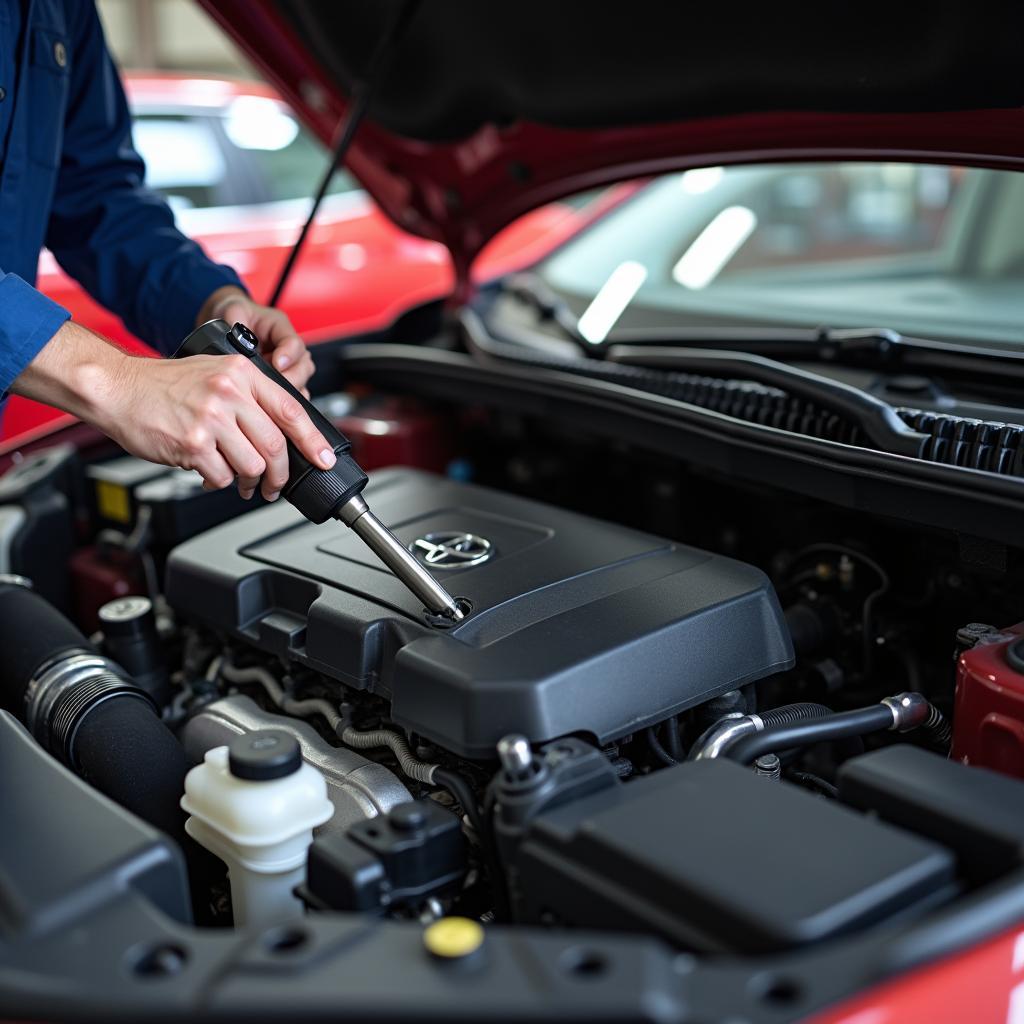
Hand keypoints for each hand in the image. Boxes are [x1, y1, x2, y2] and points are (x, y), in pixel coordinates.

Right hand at [109, 351, 334, 500]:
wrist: (118, 388)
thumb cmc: (164, 384)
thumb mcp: (216, 373)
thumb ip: (250, 397)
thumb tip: (283, 433)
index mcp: (242, 373)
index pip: (292, 409)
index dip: (313, 440)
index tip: (325, 459)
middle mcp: (229, 392)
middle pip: (275, 445)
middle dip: (280, 473)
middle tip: (276, 484)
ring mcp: (210, 419)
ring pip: (252, 465)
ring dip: (251, 481)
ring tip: (242, 482)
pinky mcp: (193, 444)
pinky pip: (221, 476)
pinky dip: (220, 482)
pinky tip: (211, 473)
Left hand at [198, 286, 314, 393]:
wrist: (232, 323)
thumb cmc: (235, 315)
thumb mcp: (233, 311)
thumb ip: (235, 322)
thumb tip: (232, 338)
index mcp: (280, 327)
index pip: (294, 343)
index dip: (288, 355)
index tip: (277, 364)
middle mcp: (290, 347)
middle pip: (304, 366)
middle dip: (290, 378)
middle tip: (272, 385)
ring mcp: (289, 365)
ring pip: (302, 382)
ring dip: (288, 391)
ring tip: (268, 394)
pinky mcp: (284, 379)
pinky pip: (293, 393)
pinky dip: (284, 401)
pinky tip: (269, 402)